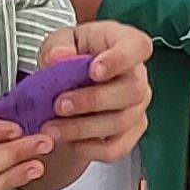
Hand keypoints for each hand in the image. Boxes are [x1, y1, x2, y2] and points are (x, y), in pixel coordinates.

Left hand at [37, 21, 154, 169]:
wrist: (71, 83)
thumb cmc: (72, 55)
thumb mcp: (59, 41)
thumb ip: (57, 46)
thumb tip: (58, 57)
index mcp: (126, 42)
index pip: (138, 47)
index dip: (120, 59)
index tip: (94, 71)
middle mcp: (138, 75)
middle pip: (132, 91)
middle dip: (93, 101)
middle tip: (59, 104)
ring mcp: (138, 106)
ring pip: (121, 122)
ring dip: (83, 128)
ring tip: (51, 128)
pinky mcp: (130, 133)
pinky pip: (116, 148)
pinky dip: (89, 148)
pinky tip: (67, 141)